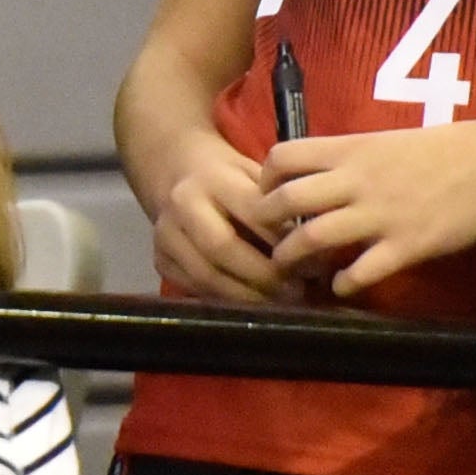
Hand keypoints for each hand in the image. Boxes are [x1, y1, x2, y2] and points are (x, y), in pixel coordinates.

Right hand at [134, 125, 300, 305]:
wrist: (177, 170)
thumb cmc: (230, 175)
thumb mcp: (257, 176)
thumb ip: (280, 209)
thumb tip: (316, 256)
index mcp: (213, 178)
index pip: (251, 211)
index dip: (282, 241)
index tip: (311, 263)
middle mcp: (182, 204)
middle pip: (221, 248)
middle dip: (263, 276)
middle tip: (296, 293)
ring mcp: (165, 234)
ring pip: (206, 276)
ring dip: (247, 296)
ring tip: (279, 304)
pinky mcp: (160, 259)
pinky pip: (195, 289)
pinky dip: (227, 300)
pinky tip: (253, 304)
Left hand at [255, 122, 475, 297]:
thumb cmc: (447, 149)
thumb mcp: (389, 140)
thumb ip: (353, 157)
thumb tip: (322, 173)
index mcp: (351, 148)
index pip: (283, 155)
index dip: (265, 178)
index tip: (266, 195)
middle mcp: (356, 180)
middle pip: (285, 200)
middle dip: (265, 222)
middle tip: (266, 237)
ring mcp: (378, 215)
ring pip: (312, 239)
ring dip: (291, 258)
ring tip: (290, 269)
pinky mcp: (404, 247)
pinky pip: (359, 272)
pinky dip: (342, 283)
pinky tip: (342, 285)